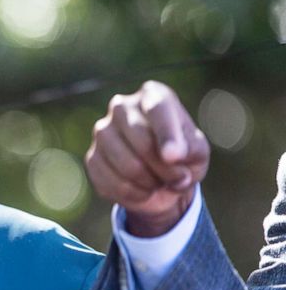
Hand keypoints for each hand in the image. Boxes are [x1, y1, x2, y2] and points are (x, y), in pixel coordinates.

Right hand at [85, 81, 209, 236]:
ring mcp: (102, 131)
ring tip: (160, 182)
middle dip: (164, 169)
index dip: (166, 134)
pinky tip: (143, 190)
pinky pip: (113, 184)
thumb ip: (191, 150)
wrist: (159, 178)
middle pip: (142, 141)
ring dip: (151, 183)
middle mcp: (121, 106)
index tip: (174, 157)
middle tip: (179, 179)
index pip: (157, 109)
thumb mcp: (197, 151)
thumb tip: (171, 156)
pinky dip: (135, 194)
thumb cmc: (182, 157)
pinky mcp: (91, 158)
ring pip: (128, 166)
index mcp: (152, 94)